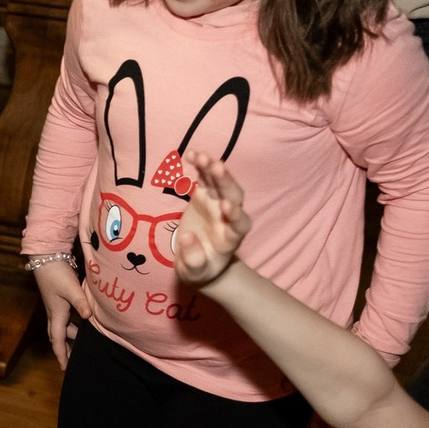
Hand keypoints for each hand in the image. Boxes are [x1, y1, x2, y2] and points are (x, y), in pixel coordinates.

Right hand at [34, 261, 95, 368]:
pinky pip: (65, 318)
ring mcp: (55, 306)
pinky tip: (83, 322)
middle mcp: (54, 313)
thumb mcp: (71, 289)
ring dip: (70, 337)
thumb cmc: (57, 273)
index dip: (61, 355)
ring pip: (62, 327)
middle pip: (59, 337)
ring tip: (82, 343)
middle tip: (73, 361)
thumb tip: (89, 318)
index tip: (64, 369)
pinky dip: (72, 325)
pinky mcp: (58, 299)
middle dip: (65, 350)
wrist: (46, 257)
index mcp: (56, 314)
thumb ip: (81, 303)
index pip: (58, 341)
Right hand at [170, 157, 252, 288]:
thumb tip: (188, 237)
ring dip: (211, 168)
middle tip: (216, 168)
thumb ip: (193, 260)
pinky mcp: (204, 195)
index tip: (227, 206)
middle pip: (233, 195)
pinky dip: (199, 165)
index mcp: (232, 237)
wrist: (197, 260)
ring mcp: (217, 203)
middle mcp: (229, 216)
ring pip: (219, 182)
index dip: (236, 215)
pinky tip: (190, 154)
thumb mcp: (195, 273)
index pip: (240, 224)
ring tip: (200, 156)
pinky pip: (204, 177)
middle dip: (226, 182)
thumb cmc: (199, 270)